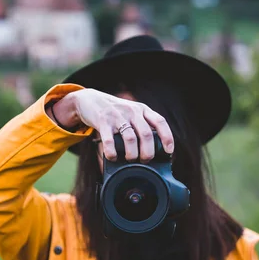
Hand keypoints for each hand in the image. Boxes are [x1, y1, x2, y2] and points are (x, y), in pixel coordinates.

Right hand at [53, 89, 173, 161]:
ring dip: (132, 154)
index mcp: (142, 109)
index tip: (169, 151)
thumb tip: (152, 150)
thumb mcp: (131, 112)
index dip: (167, 137)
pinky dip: (112, 153)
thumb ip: (141, 125)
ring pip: (131, 139)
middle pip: (146, 134)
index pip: (160, 122)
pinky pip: (110, 141)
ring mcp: (117, 116)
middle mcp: (132, 111)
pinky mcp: (103, 121)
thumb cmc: (114, 111)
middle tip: (145, 160)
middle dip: (148, 152)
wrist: (90, 99)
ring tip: (130, 159)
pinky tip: (112, 157)